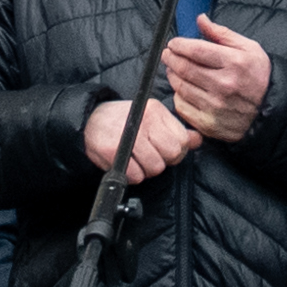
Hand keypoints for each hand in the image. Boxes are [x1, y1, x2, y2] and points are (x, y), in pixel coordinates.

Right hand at [78, 91, 206, 184]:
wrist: (88, 121)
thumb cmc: (123, 121)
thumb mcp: (151, 119)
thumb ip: (175, 130)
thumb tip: (198, 140)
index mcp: (156, 111)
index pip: (182, 140)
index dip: (176, 152)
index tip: (164, 151)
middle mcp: (144, 120)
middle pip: (171, 154)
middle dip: (163, 162)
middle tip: (150, 157)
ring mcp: (128, 135)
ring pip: (155, 167)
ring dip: (146, 170)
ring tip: (136, 160)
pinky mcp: (113, 150)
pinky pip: (136, 175)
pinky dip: (132, 175)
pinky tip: (126, 164)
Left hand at [157, 16, 273, 142]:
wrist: (271, 109)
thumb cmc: (259, 76)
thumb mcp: (249, 48)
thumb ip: (222, 33)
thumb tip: (200, 19)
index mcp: (234, 63)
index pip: (196, 50)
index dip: (179, 45)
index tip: (173, 43)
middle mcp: (224, 86)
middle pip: (184, 68)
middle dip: (171, 58)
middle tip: (168, 54)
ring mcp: (215, 107)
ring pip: (180, 87)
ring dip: (172, 75)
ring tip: (173, 69)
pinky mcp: (209, 124)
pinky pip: (182, 107)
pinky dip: (178, 95)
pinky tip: (182, 89)